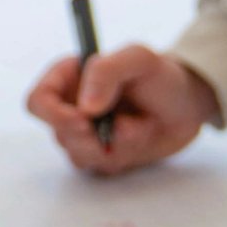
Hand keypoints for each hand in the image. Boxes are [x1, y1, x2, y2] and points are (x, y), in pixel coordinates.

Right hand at [26, 44, 218, 175]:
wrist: (188, 106)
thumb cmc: (161, 76)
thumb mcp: (139, 58)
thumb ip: (107, 71)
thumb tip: (84, 107)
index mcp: (70, 77)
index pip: (38, 100)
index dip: (52, 114)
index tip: (82, 120)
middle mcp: (72, 107)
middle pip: (58, 133)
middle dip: (92, 135)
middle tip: (122, 127)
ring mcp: (87, 134)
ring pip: (79, 155)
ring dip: (114, 144)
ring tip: (140, 126)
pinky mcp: (103, 156)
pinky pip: (102, 168)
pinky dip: (125, 155)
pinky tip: (141, 136)